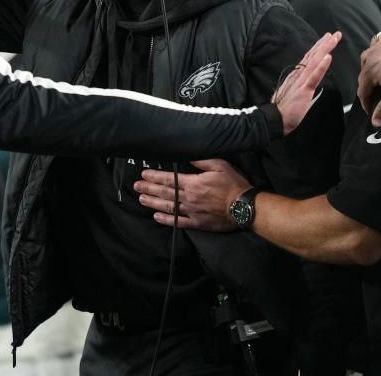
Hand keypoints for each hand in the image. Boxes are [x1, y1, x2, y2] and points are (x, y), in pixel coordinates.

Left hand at [134, 158, 251, 230]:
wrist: (244, 207)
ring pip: (168, 207)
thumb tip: (189, 157)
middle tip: (136, 186)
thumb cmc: (234, 185)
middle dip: (148, 189)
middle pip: (164, 193)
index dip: (155, 176)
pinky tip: (156, 217)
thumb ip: (202, 161)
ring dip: (153, 203)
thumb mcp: (220, 165)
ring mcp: (192, 211)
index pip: (169, 179)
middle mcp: (189, 198)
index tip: (144, 174)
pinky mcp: (197, 223)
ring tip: (141, 199)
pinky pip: (178, 222)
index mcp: (193, 183)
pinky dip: (166, 220)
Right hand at [273, 31, 340, 134]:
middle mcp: (298, 75)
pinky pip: (314, 75)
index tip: (326, 38)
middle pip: (313, 56)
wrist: (275, 119)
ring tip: (333, 39)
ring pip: (315, 61)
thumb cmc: (284, 110)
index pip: (309, 58)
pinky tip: (328, 57)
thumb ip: (300, 86)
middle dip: (325, 44)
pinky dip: (321, 66)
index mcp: (296, 76)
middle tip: (335, 34)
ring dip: (325, 49)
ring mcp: (301, 81)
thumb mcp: (294, 94)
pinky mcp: (304, 89)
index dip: (318, 47)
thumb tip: (306, 84)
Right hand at [357, 27, 380, 127]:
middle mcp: (366, 59)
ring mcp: (374, 46)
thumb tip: (375, 123)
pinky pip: (375, 46)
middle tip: (376, 95)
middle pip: (363, 77)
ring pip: (367, 61)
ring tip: (379, 75)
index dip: (366, 103)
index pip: (362, 93)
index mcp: (368, 74)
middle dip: (368, 87)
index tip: (370, 110)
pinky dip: (377, 53)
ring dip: (370, 69)